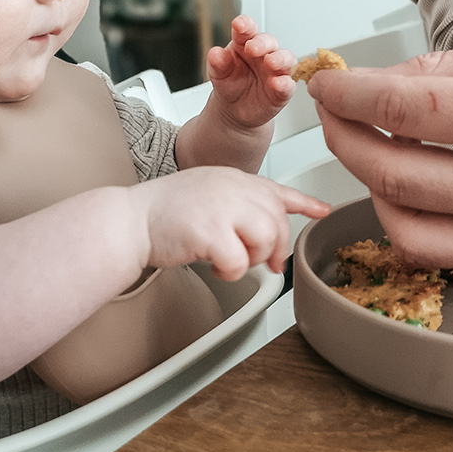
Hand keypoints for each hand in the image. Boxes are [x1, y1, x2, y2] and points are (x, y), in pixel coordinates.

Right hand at [137, 166, 329, 280]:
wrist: (129, 220)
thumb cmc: (164, 212)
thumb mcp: (209, 195)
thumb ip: (238, 205)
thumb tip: (267, 234)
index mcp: (234, 179)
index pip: (277, 190)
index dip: (304, 202)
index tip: (322, 210)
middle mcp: (233, 188)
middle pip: (277, 222)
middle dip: (274, 249)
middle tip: (263, 262)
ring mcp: (223, 208)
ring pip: (266, 241)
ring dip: (252, 260)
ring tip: (230, 259)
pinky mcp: (211, 232)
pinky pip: (240, 263)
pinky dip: (230, 272)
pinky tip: (214, 265)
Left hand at [206, 15, 295, 129]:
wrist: (234, 110)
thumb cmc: (230, 83)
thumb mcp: (218, 73)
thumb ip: (217, 63)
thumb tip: (215, 53)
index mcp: (245, 43)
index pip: (247, 29)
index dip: (245, 25)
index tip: (239, 24)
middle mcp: (264, 54)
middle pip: (268, 42)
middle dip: (262, 43)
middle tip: (252, 47)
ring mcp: (275, 71)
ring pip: (285, 59)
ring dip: (279, 59)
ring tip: (270, 62)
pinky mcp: (282, 90)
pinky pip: (288, 85)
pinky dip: (285, 83)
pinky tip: (278, 83)